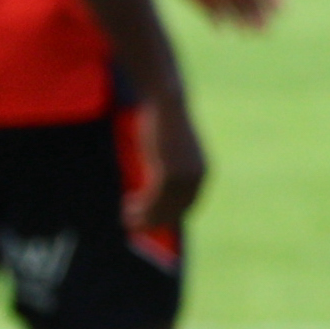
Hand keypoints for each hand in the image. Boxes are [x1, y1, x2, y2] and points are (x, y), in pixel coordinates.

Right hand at [126, 87, 211, 242]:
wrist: (166, 101)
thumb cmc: (165, 121)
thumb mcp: (169, 150)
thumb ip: (167, 169)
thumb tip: (153, 195)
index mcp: (202, 173)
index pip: (188, 205)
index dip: (169, 217)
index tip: (153, 224)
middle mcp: (197, 178)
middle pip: (176, 210)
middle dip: (155, 222)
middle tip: (135, 227)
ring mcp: (184, 177)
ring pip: (163, 207)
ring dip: (144, 218)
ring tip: (127, 220)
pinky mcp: (168, 173)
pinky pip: (153, 199)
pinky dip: (140, 208)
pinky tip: (127, 208)